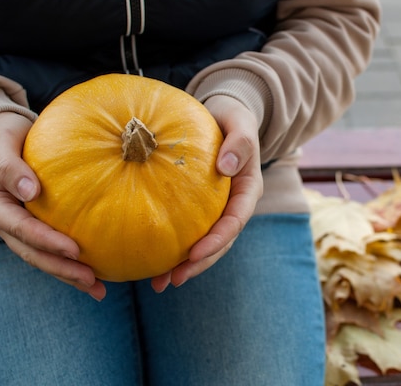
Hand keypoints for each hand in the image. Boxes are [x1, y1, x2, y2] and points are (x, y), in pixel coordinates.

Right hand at [0, 112, 106, 299]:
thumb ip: (10, 167)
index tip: (73, 249)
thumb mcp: (0, 145)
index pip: (21, 229)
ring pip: (44, 259)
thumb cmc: (5, 138)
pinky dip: (73, 265)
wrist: (6, 139)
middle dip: (61, 269)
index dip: (46, 241)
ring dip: (69, 275)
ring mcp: (21, 231)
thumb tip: (30, 192)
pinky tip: (99, 277)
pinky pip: (54, 251)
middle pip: (33, 254)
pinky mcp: (37, 230)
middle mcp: (6, 224)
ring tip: (98, 289)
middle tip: (91, 279)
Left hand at [151, 95, 263, 291]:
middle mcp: (234, 206)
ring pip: (205, 245)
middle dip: (199, 264)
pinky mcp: (201, 209)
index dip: (217, 240)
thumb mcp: (240, 123)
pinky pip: (190, 232)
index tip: (195, 253)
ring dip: (185, 266)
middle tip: (174, 279)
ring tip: (160, 283)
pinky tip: (152, 265)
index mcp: (247, 190)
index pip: (235, 221)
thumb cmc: (232, 118)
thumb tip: (226, 166)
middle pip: (220, 242)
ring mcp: (218, 210)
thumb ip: (239, 142)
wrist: (224, 116)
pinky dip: (174, 250)